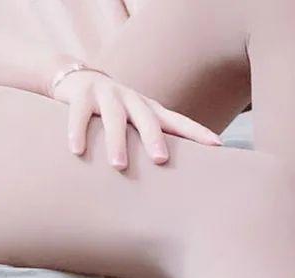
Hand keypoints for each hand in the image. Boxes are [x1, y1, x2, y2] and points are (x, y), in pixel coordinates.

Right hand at [52, 70, 222, 168]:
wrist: (77, 80)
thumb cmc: (116, 114)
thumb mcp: (138, 124)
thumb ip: (156, 142)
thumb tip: (185, 180)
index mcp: (150, 110)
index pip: (178, 121)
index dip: (198, 133)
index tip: (217, 146)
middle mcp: (132, 100)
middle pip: (147, 118)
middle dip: (154, 138)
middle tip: (160, 159)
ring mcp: (107, 95)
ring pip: (114, 118)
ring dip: (116, 141)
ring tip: (118, 166)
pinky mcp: (81, 95)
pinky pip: (79, 114)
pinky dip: (78, 131)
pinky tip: (77, 150)